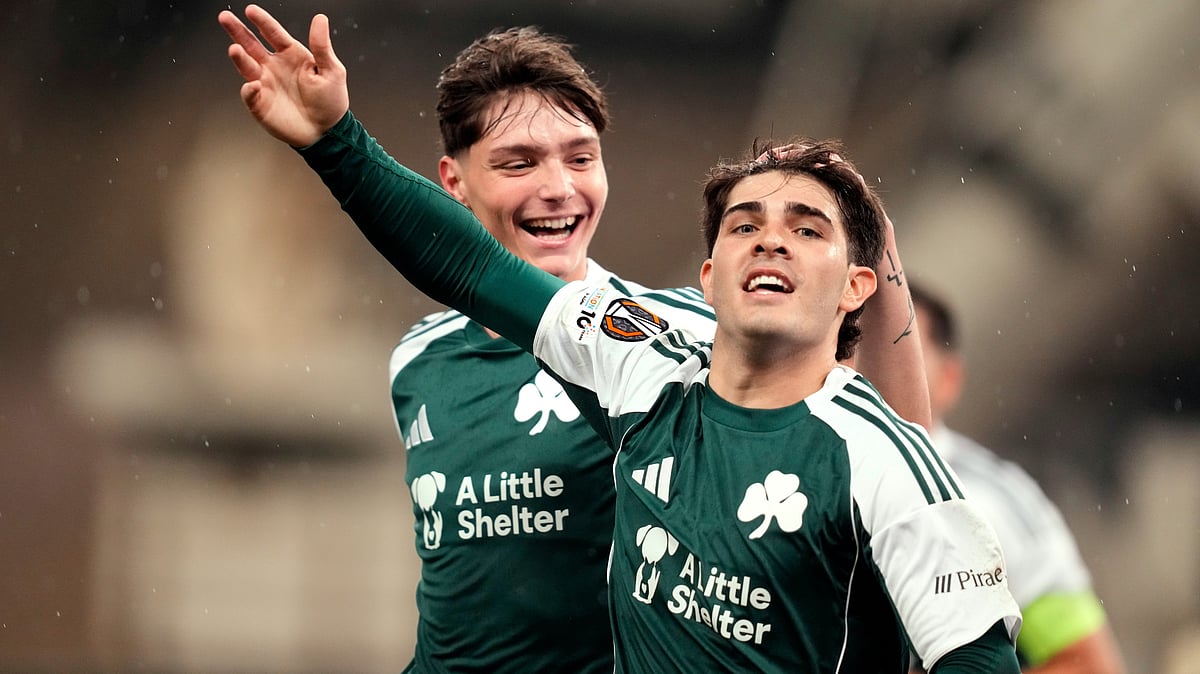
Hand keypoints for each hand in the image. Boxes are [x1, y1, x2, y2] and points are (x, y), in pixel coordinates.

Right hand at [218, 4, 348, 146]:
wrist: (327, 132)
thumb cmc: (331, 101)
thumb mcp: (332, 70)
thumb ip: (322, 46)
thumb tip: (320, 19)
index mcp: (291, 55)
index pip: (273, 34)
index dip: (262, 22)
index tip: (250, 10)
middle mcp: (274, 67)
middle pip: (251, 45)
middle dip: (238, 32)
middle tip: (225, 18)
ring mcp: (266, 84)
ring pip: (247, 67)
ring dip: (239, 58)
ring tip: (234, 49)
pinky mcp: (261, 104)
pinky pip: (250, 94)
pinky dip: (248, 90)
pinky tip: (252, 85)